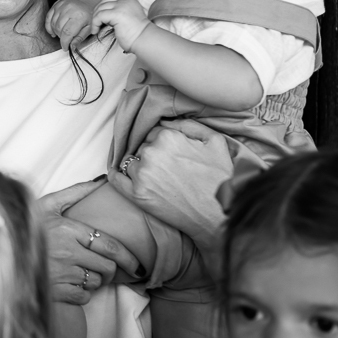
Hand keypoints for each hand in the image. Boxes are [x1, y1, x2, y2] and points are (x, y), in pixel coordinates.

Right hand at [36, 180, 140, 304]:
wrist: (1, 248)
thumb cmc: (28, 226)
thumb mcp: (48, 204)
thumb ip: (75, 192)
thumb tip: (102, 181)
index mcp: (68, 230)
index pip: (110, 246)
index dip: (128, 257)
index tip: (137, 264)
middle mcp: (67, 252)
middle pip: (108, 267)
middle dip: (110, 268)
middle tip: (104, 266)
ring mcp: (61, 273)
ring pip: (96, 282)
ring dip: (95, 279)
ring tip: (83, 271)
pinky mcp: (56, 291)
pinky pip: (83, 296)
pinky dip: (82, 292)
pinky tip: (72, 282)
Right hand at [46, 0, 95, 49]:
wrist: (87, 0)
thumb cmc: (89, 16)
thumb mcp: (89, 28)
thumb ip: (79, 38)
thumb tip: (72, 48)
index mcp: (79, 16)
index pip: (67, 33)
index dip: (64, 42)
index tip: (65, 48)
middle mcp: (69, 9)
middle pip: (59, 28)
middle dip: (61, 37)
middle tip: (66, 39)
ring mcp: (61, 6)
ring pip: (53, 24)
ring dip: (56, 32)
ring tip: (62, 33)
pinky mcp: (56, 4)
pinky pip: (48, 17)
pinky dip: (49, 26)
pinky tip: (53, 30)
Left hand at [90, 0, 149, 50]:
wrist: (145, 39)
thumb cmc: (137, 34)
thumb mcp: (128, 18)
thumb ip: (118, 13)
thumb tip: (104, 16)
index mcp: (129, 1)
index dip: (102, 8)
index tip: (99, 18)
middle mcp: (125, 1)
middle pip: (103, 2)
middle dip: (97, 12)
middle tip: (95, 23)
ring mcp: (121, 6)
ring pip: (100, 9)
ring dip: (95, 19)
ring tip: (96, 28)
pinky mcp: (116, 13)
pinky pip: (99, 16)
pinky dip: (95, 24)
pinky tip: (96, 31)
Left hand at [109, 120, 229, 248]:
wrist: (221, 215)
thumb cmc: (221, 178)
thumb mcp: (215, 141)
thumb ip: (188, 125)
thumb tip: (167, 122)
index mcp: (168, 137)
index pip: (154, 133)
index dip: (163, 143)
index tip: (172, 154)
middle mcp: (151, 153)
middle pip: (143, 147)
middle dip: (153, 155)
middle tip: (170, 169)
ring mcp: (142, 174)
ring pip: (131, 162)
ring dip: (140, 167)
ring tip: (158, 179)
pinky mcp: (137, 194)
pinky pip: (116, 178)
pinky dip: (117, 175)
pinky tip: (121, 175)